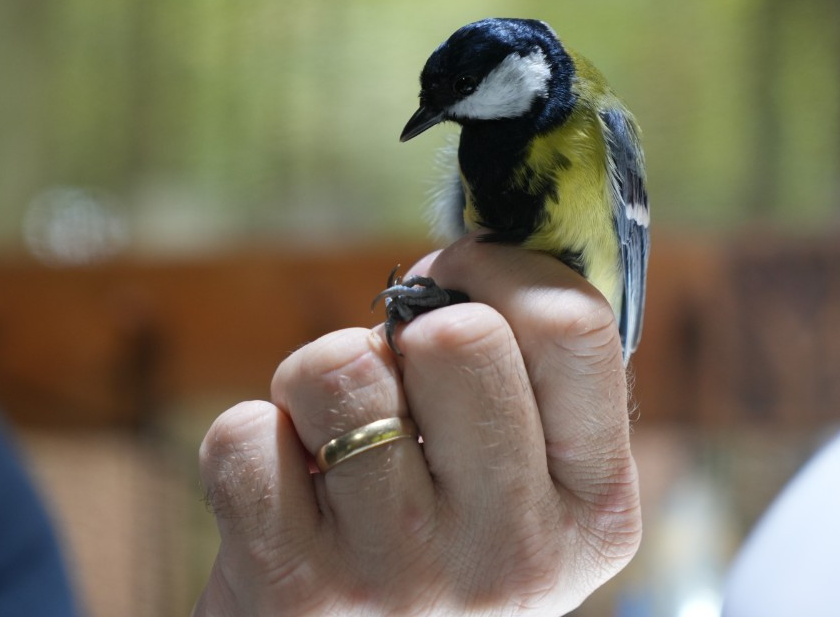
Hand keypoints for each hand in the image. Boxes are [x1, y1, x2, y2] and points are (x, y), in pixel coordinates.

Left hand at [194, 237, 640, 615]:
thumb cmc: (430, 552)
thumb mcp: (514, 489)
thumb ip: (516, 380)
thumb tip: (454, 256)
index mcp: (595, 512)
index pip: (572, 325)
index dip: (498, 269)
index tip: (454, 287)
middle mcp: (515, 556)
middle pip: (458, 337)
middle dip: (402, 336)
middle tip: (389, 389)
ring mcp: (404, 578)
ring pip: (337, 366)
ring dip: (314, 381)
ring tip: (331, 445)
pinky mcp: (297, 593)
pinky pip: (244, 434)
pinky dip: (250, 442)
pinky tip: (284, 495)